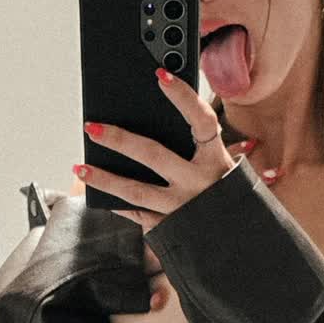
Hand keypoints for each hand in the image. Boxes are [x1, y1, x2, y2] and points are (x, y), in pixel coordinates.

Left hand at [75, 67, 251, 233]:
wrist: (243, 248)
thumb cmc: (229, 197)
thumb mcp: (228, 170)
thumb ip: (202, 147)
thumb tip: (169, 119)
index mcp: (217, 162)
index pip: (202, 121)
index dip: (183, 97)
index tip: (161, 75)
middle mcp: (198, 184)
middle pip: (153, 154)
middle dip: (119, 139)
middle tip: (91, 126)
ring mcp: (181, 208)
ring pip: (135, 190)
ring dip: (104, 178)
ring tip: (80, 167)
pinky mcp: (169, 228)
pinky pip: (136, 213)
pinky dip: (116, 202)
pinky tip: (97, 193)